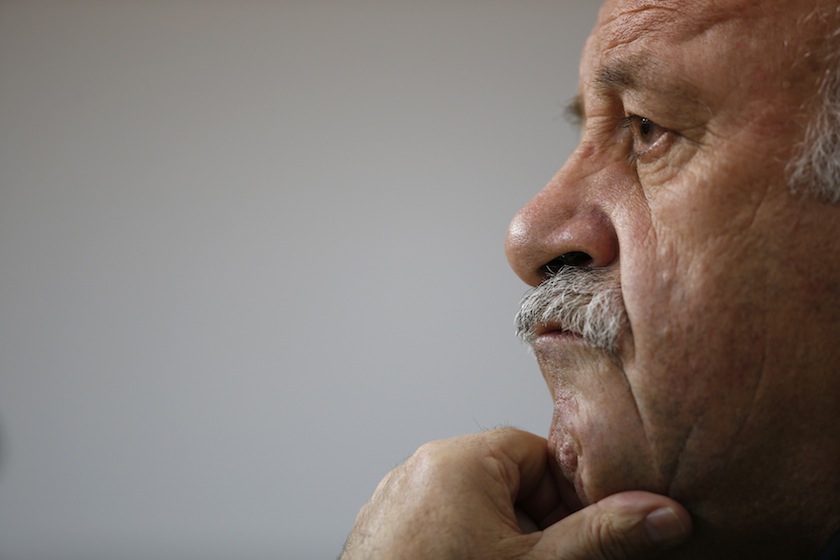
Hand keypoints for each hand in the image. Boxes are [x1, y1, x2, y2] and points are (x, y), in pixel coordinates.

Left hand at [340, 428, 690, 558]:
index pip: (537, 453)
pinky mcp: (383, 531)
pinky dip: (463, 547)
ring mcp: (396, 500)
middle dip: (534, 525)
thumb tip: (662, 513)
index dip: (567, 497)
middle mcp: (421, 469)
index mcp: (458, 459)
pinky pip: (439, 525)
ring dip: (501, 540)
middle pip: (506, 481)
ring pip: (473, 507)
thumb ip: (602, 538)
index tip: (575, 539)